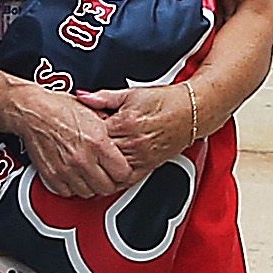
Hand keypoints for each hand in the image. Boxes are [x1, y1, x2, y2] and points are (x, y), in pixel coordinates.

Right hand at [10, 82, 132, 197]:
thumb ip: (110, 132)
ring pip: (88, 193)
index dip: (124, 173)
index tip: (121, 170)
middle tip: (106, 175)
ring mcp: (67, 169)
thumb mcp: (94, 112)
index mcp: (98, 142)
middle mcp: (83, 158)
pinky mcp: (52, 175)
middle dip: (109, 182)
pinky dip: (71, 188)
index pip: (123, 173)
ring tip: (89, 175)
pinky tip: (74, 176)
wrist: (32, 110)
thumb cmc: (59, 108)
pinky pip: (68, 193)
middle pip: (107, 188)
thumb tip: (121, 143)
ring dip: (91, 186)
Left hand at [80, 81, 203, 170]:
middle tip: (86, 141)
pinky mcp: (147, 167)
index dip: (86, 128)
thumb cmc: (164, 102)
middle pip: (100, 151)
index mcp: (126, 123)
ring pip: (110, 166)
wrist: (190, 112)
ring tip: (96, 154)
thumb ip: (104, 97)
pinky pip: (125, 178)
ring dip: (101, 162)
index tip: (83, 126)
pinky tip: (107, 170)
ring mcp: (140, 157)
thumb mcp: (130, 94)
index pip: (94, 131)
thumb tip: (83, 97)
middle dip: (92, 146)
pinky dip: (114, 176)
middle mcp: (133, 142)